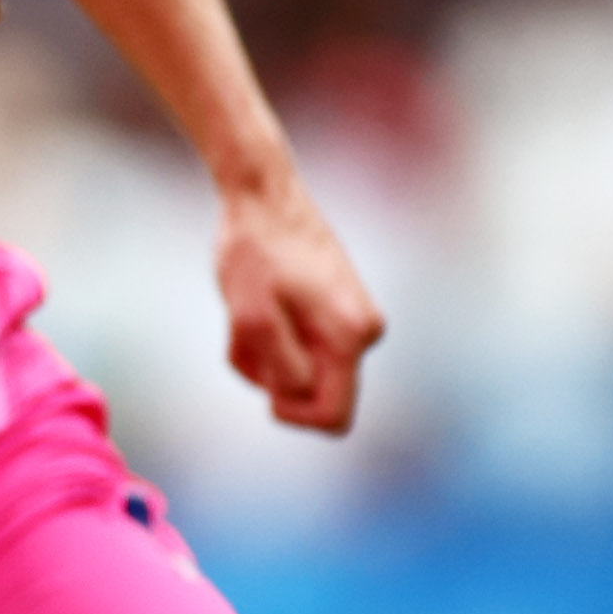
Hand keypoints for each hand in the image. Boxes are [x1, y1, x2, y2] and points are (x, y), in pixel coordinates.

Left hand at [217, 170, 383, 433]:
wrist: (262, 195)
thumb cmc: (252, 252)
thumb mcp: (250, 317)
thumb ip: (278, 366)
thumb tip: (297, 394)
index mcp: (351, 337)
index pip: (332, 417)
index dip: (291, 413)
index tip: (262, 376)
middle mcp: (365, 333)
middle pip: (315, 395)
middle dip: (274, 378)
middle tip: (248, 334)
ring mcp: (354, 321)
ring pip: (302, 372)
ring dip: (265, 355)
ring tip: (248, 311)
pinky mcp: (337, 312)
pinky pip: (299, 349)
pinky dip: (270, 339)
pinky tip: (256, 303)